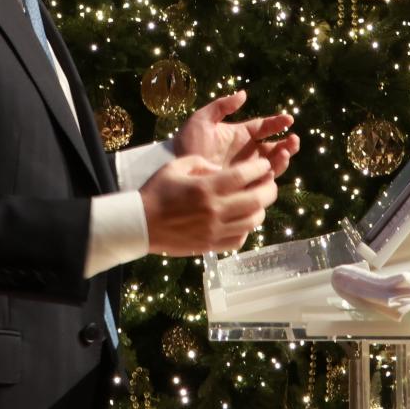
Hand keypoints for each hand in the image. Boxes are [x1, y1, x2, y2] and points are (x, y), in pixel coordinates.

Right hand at [140, 156, 277, 255]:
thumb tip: (222, 169)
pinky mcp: (212, 245)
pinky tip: (242, 220)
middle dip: (269, 188)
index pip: (244, 175)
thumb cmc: (156, 192)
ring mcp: (215, 230)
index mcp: (206, 187)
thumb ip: (202, 163)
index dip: (259, 168)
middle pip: (256, 199)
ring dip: (260, 209)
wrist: (140, 224)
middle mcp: (215, 210)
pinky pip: (240, 239)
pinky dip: (247, 229)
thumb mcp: (176, 166)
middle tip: (269, 182)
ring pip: (253, 221)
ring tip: (257, 201)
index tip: (264, 164)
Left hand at [172, 90, 299, 181]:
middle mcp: (246, 152)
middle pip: (274, 147)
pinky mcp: (242, 185)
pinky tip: (273, 170)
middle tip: (293, 140)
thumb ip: (222, 106)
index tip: (289, 119)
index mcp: (240, 134)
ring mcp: (245, 170)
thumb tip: (243, 94)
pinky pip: (261, 182)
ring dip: (282, 158)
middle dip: (287, 144)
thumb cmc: (186, 142)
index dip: (277, 123)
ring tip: (285, 153)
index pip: (264, 127)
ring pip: (272, 164)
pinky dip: (271, 176)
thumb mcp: (202, 119)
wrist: (174, 169)